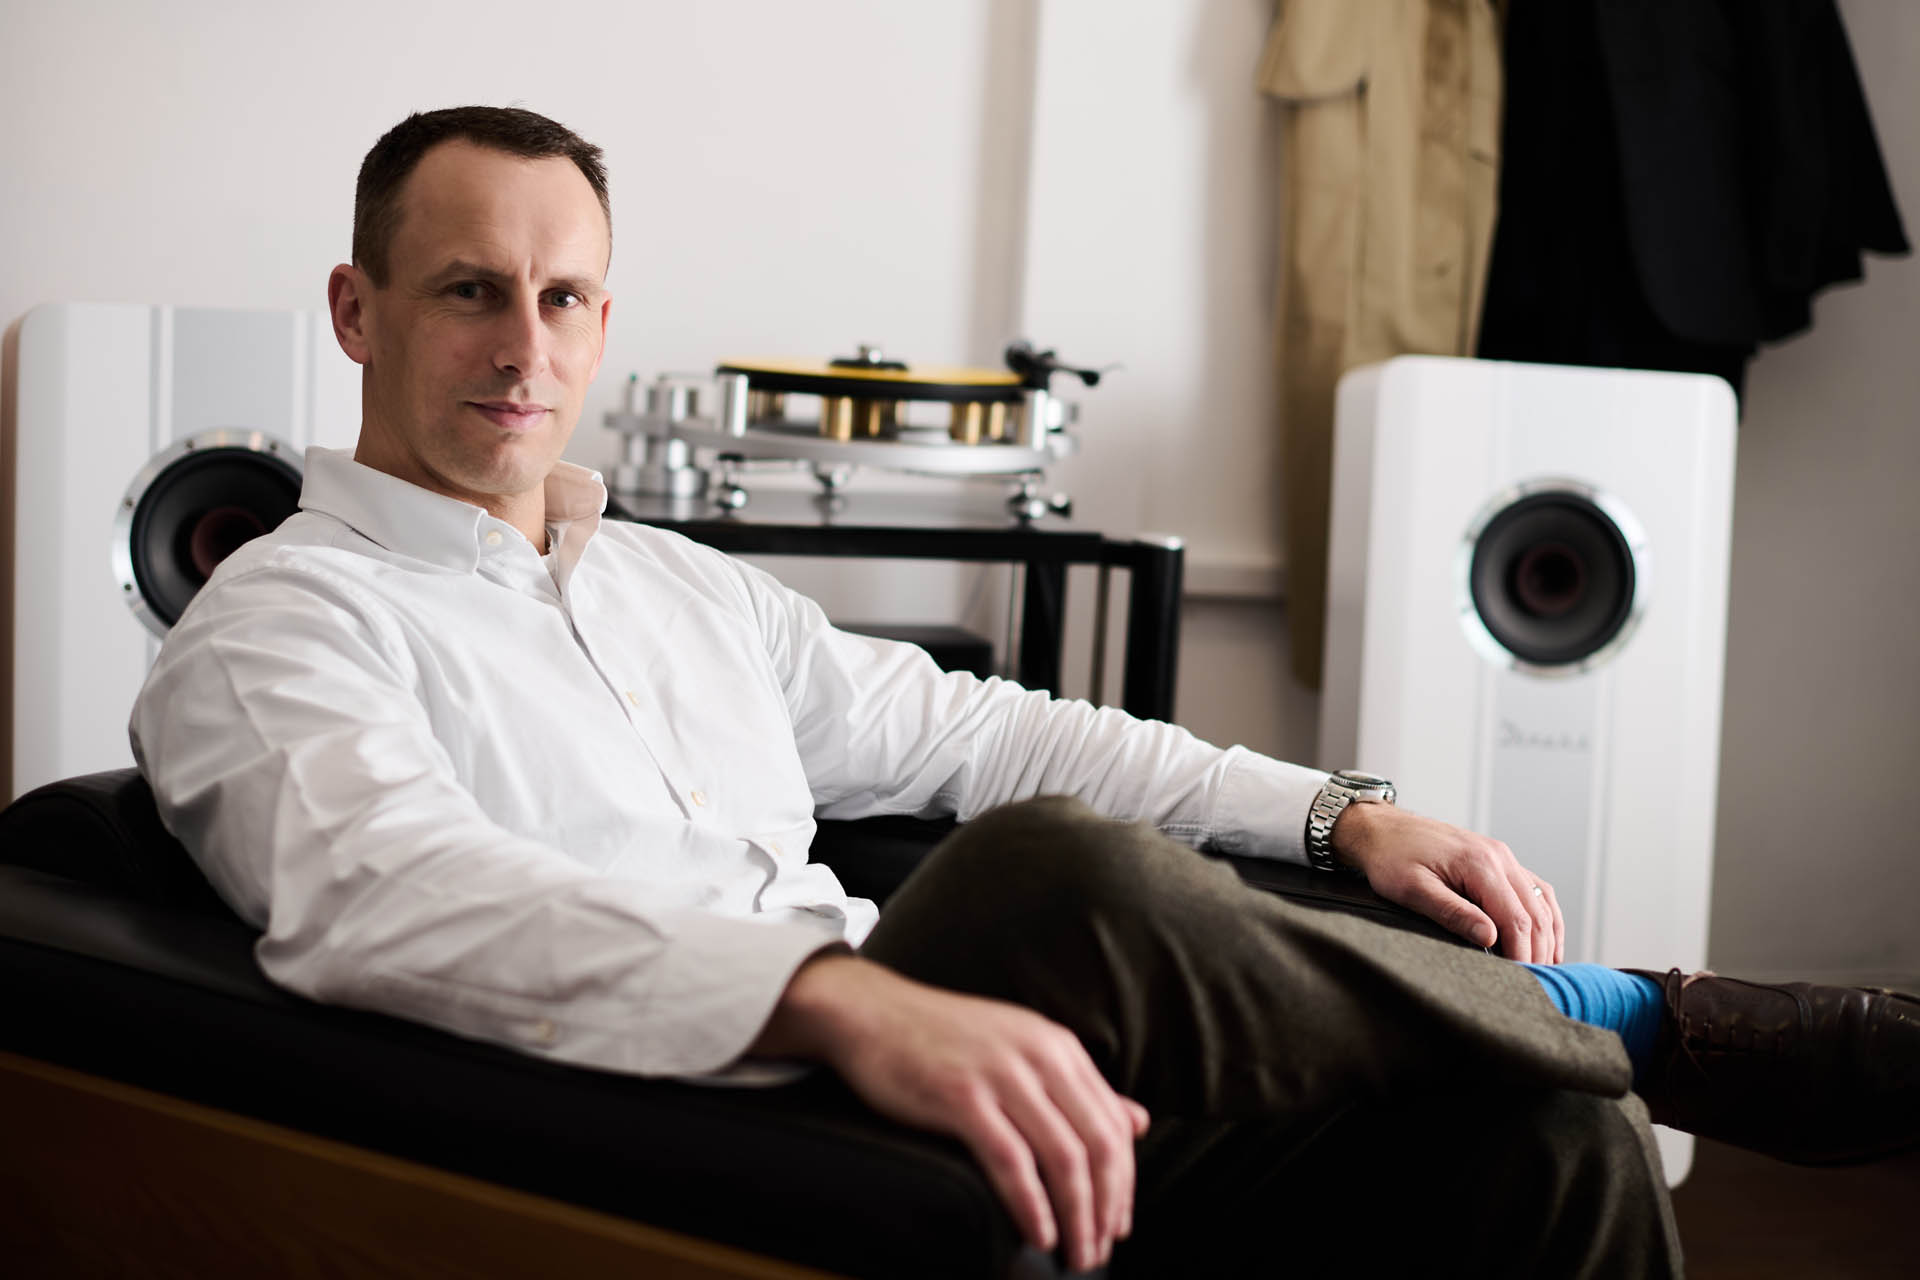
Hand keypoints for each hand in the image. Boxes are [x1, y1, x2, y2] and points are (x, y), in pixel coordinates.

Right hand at [751, 952, 1149, 1271]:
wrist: (871, 1013)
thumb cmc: (943, 1039)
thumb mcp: (1021, 1049)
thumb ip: (1077, 1086)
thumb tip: (1137, 1121)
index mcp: (1058, 1046)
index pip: (1112, 1124)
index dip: (1124, 1182)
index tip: (1119, 1223)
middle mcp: (1039, 1056)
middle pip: (1097, 1144)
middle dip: (1106, 1207)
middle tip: (1100, 1249)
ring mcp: (1001, 1075)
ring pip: (1062, 1157)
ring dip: (1077, 1216)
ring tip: (1075, 1253)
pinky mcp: (961, 1096)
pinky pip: (1011, 1160)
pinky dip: (1031, 1205)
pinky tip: (1038, 1233)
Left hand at [1329, 801, 1563, 962]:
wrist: (1382, 829)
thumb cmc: (1391, 857)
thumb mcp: (1413, 889)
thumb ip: (1452, 913)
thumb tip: (1490, 937)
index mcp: (1480, 863)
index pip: (1516, 919)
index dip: (1523, 954)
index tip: (1523, 982)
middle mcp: (1500, 857)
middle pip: (1536, 913)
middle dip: (1540, 951)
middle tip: (1537, 985)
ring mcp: (1503, 857)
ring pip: (1542, 901)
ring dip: (1548, 936)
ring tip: (1546, 969)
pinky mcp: (1499, 861)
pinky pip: (1535, 890)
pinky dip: (1545, 916)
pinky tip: (1545, 938)